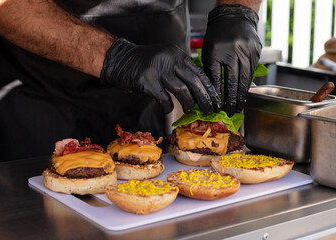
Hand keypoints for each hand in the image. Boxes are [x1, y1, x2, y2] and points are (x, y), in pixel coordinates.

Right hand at [100, 38, 220, 114]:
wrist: (120, 59)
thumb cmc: (144, 62)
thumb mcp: (165, 58)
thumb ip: (180, 69)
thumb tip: (198, 90)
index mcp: (176, 54)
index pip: (199, 72)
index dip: (209, 88)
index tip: (215, 99)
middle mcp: (169, 60)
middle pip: (194, 82)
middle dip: (204, 99)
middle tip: (209, 110)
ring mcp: (158, 70)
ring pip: (182, 91)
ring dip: (188, 104)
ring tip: (189, 110)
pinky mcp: (147, 82)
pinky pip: (164, 99)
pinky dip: (168, 107)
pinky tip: (168, 110)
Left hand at [202, 4, 261, 115]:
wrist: (234, 17)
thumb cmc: (217, 36)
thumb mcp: (208, 51)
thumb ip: (210, 70)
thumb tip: (213, 93)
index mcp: (216, 52)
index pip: (216, 79)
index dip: (217, 95)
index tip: (217, 106)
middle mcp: (232, 51)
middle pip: (232, 82)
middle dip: (231, 100)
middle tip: (229, 112)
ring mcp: (246, 51)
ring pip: (244, 79)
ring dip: (241, 96)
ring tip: (238, 107)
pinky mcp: (256, 52)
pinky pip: (252, 73)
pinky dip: (247, 85)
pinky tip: (244, 94)